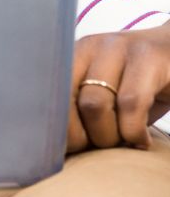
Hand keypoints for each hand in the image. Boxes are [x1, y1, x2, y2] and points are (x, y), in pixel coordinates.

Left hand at [68, 26, 169, 151]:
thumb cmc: (142, 83)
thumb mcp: (109, 93)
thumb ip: (85, 109)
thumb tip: (62, 146)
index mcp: (75, 54)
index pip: (50, 93)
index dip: (57, 127)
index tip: (69, 150)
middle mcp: (91, 46)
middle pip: (70, 100)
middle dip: (82, 136)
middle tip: (100, 148)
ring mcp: (118, 48)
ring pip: (95, 103)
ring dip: (108, 136)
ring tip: (123, 143)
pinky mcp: (147, 57)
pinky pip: (130, 104)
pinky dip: (134, 132)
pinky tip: (142, 140)